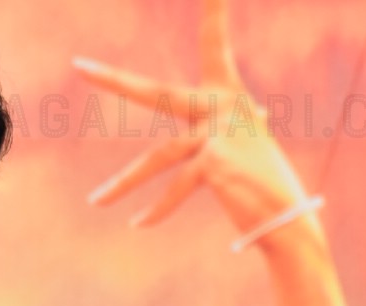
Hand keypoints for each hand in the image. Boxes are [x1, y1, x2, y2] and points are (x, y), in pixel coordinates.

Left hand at [75, 0, 313, 239]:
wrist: (289, 215)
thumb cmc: (266, 179)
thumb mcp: (250, 143)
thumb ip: (239, 124)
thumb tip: (259, 110)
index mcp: (229, 95)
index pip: (214, 44)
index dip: (213, 12)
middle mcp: (222, 106)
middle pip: (155, 93)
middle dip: (113, 81)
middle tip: (77, 66)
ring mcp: (216, 133)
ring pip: (157, 158)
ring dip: (123, 184)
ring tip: (95, 203)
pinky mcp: (213, 163)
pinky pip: (174, 189)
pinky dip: (156, 211)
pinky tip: (138, 225)